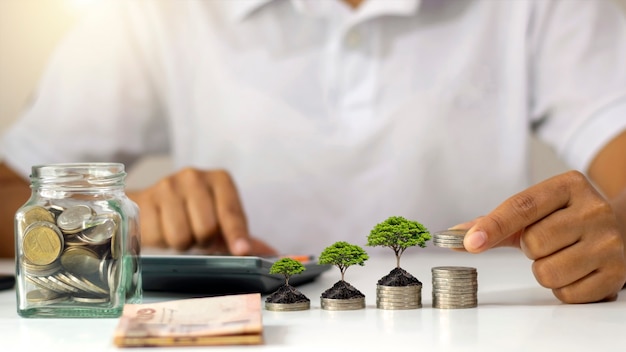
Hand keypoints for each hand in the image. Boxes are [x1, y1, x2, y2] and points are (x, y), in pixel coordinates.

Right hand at [127, 168, 276, 255]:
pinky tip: (163, 229)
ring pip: (182, 236)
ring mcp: (167, 186)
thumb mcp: (221, 221)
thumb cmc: (195, 214)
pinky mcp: (145, 200)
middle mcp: (194, 177)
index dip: (237, 234)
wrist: (150, 204)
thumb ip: (246, 238)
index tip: (241, 251)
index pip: (231, 212)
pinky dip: (163, 241)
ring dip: (184, 244)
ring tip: (182, 232)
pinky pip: (159, 237)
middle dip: (205, 242)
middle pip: (207, 228)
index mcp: (220, 180)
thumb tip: (277, 257)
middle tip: (201, 238)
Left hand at [459, 170, 625, 302]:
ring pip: (547, 272)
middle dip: (530, 249)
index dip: (493, 226)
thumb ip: (494, 222)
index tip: (470, 242)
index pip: (523, 207)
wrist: (621, 229)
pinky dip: (562, 287)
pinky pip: (566, 293)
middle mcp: (594, 210)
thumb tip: (453, 235)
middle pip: (533, 243)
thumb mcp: (535, 211)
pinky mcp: (616, 275)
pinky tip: (576, 271)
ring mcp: (610, 243)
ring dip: (544, 270)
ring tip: (562, 256)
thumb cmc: (566, 219)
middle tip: (547, 242)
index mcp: (570, 185)